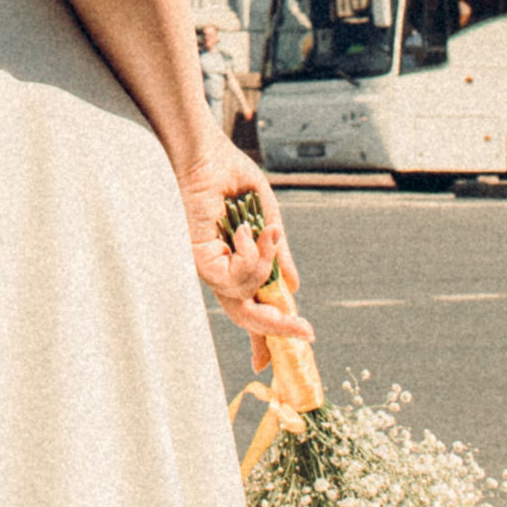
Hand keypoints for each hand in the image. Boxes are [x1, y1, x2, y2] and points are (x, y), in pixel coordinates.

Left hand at [186, 141, 312, 354]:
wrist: (208, 154)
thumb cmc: (231, 176)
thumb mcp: (267, 218)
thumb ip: (277, 252)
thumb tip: (294, 286)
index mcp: (236, 261)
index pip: (252, 305)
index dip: (267, 333)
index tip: (286, 352)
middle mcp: (221, 269)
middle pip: (246, 316)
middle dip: (278, 328)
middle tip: (307, 332)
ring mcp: (208, 267)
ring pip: (244, 297)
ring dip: (264, 267)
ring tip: (262, 231)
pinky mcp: (199, 260)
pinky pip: (233, 280)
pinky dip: (249, 258)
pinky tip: (243, 231)